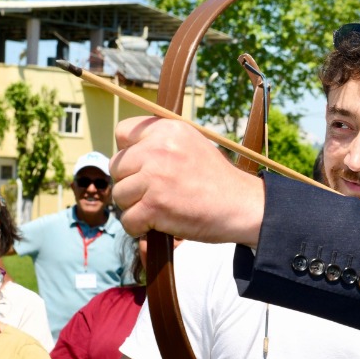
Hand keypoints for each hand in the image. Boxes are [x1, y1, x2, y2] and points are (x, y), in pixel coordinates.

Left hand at [110, 116, 264, 245]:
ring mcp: (154, 177)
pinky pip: (128, 220)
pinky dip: (140, 228)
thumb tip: (124, 153)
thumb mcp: (191, 144)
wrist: (242, 205)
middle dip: (130, 183)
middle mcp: (158, 148)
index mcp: (167, 130)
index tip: (144, 167)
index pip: (122, 133)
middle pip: (117, 167)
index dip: (129, 153)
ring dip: (134, 208)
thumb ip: (160, 143)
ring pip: (120, 196)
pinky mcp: (154, 205)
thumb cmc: (216, 181)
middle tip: (153, 194)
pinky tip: (158, 225)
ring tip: (159, 210)